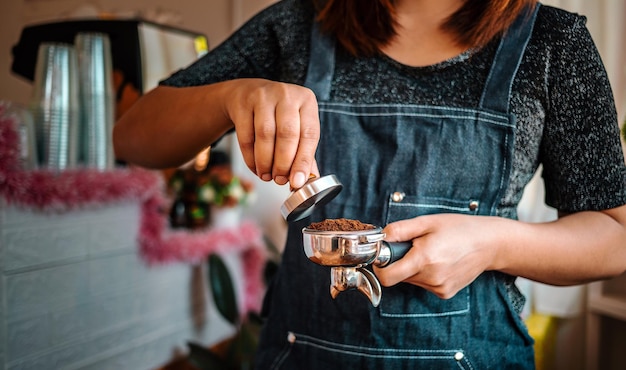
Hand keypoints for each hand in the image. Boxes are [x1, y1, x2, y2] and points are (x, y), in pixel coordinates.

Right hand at [222, 78, 319, 187]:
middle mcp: (286, 95)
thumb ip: (303, 152)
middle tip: (279, 180)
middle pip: (287, 133)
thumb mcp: (296, 125)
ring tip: (267, 176)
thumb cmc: (278, 114)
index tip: (297, 181)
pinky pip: (246, 136)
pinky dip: (250, 157)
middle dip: (283, 163)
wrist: (247, 93)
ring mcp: (263, 97)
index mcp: (306, 100)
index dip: (303, 161)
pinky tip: (255, 167)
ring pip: (265, 135)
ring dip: (266, 162)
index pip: (309, 134)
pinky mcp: (242, 103)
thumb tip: (305, 181)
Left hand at [373, 214, 500, 298]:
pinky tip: (440, 262)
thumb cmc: (459, 229)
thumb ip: (400, 230)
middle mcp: (431, 278)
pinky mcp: (445, 293)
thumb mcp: (427, 222)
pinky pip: (424, 284)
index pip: (387, 277)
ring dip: (414, 268)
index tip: (384, 255)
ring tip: (432, 252)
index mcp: (424, 259)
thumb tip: (380, 237)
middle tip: (415, 246)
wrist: (490, 243)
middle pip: (399, 276)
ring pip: (411, 280)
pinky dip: (426, 274)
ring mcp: (439, 288)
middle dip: (400, 262)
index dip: (380, 266)